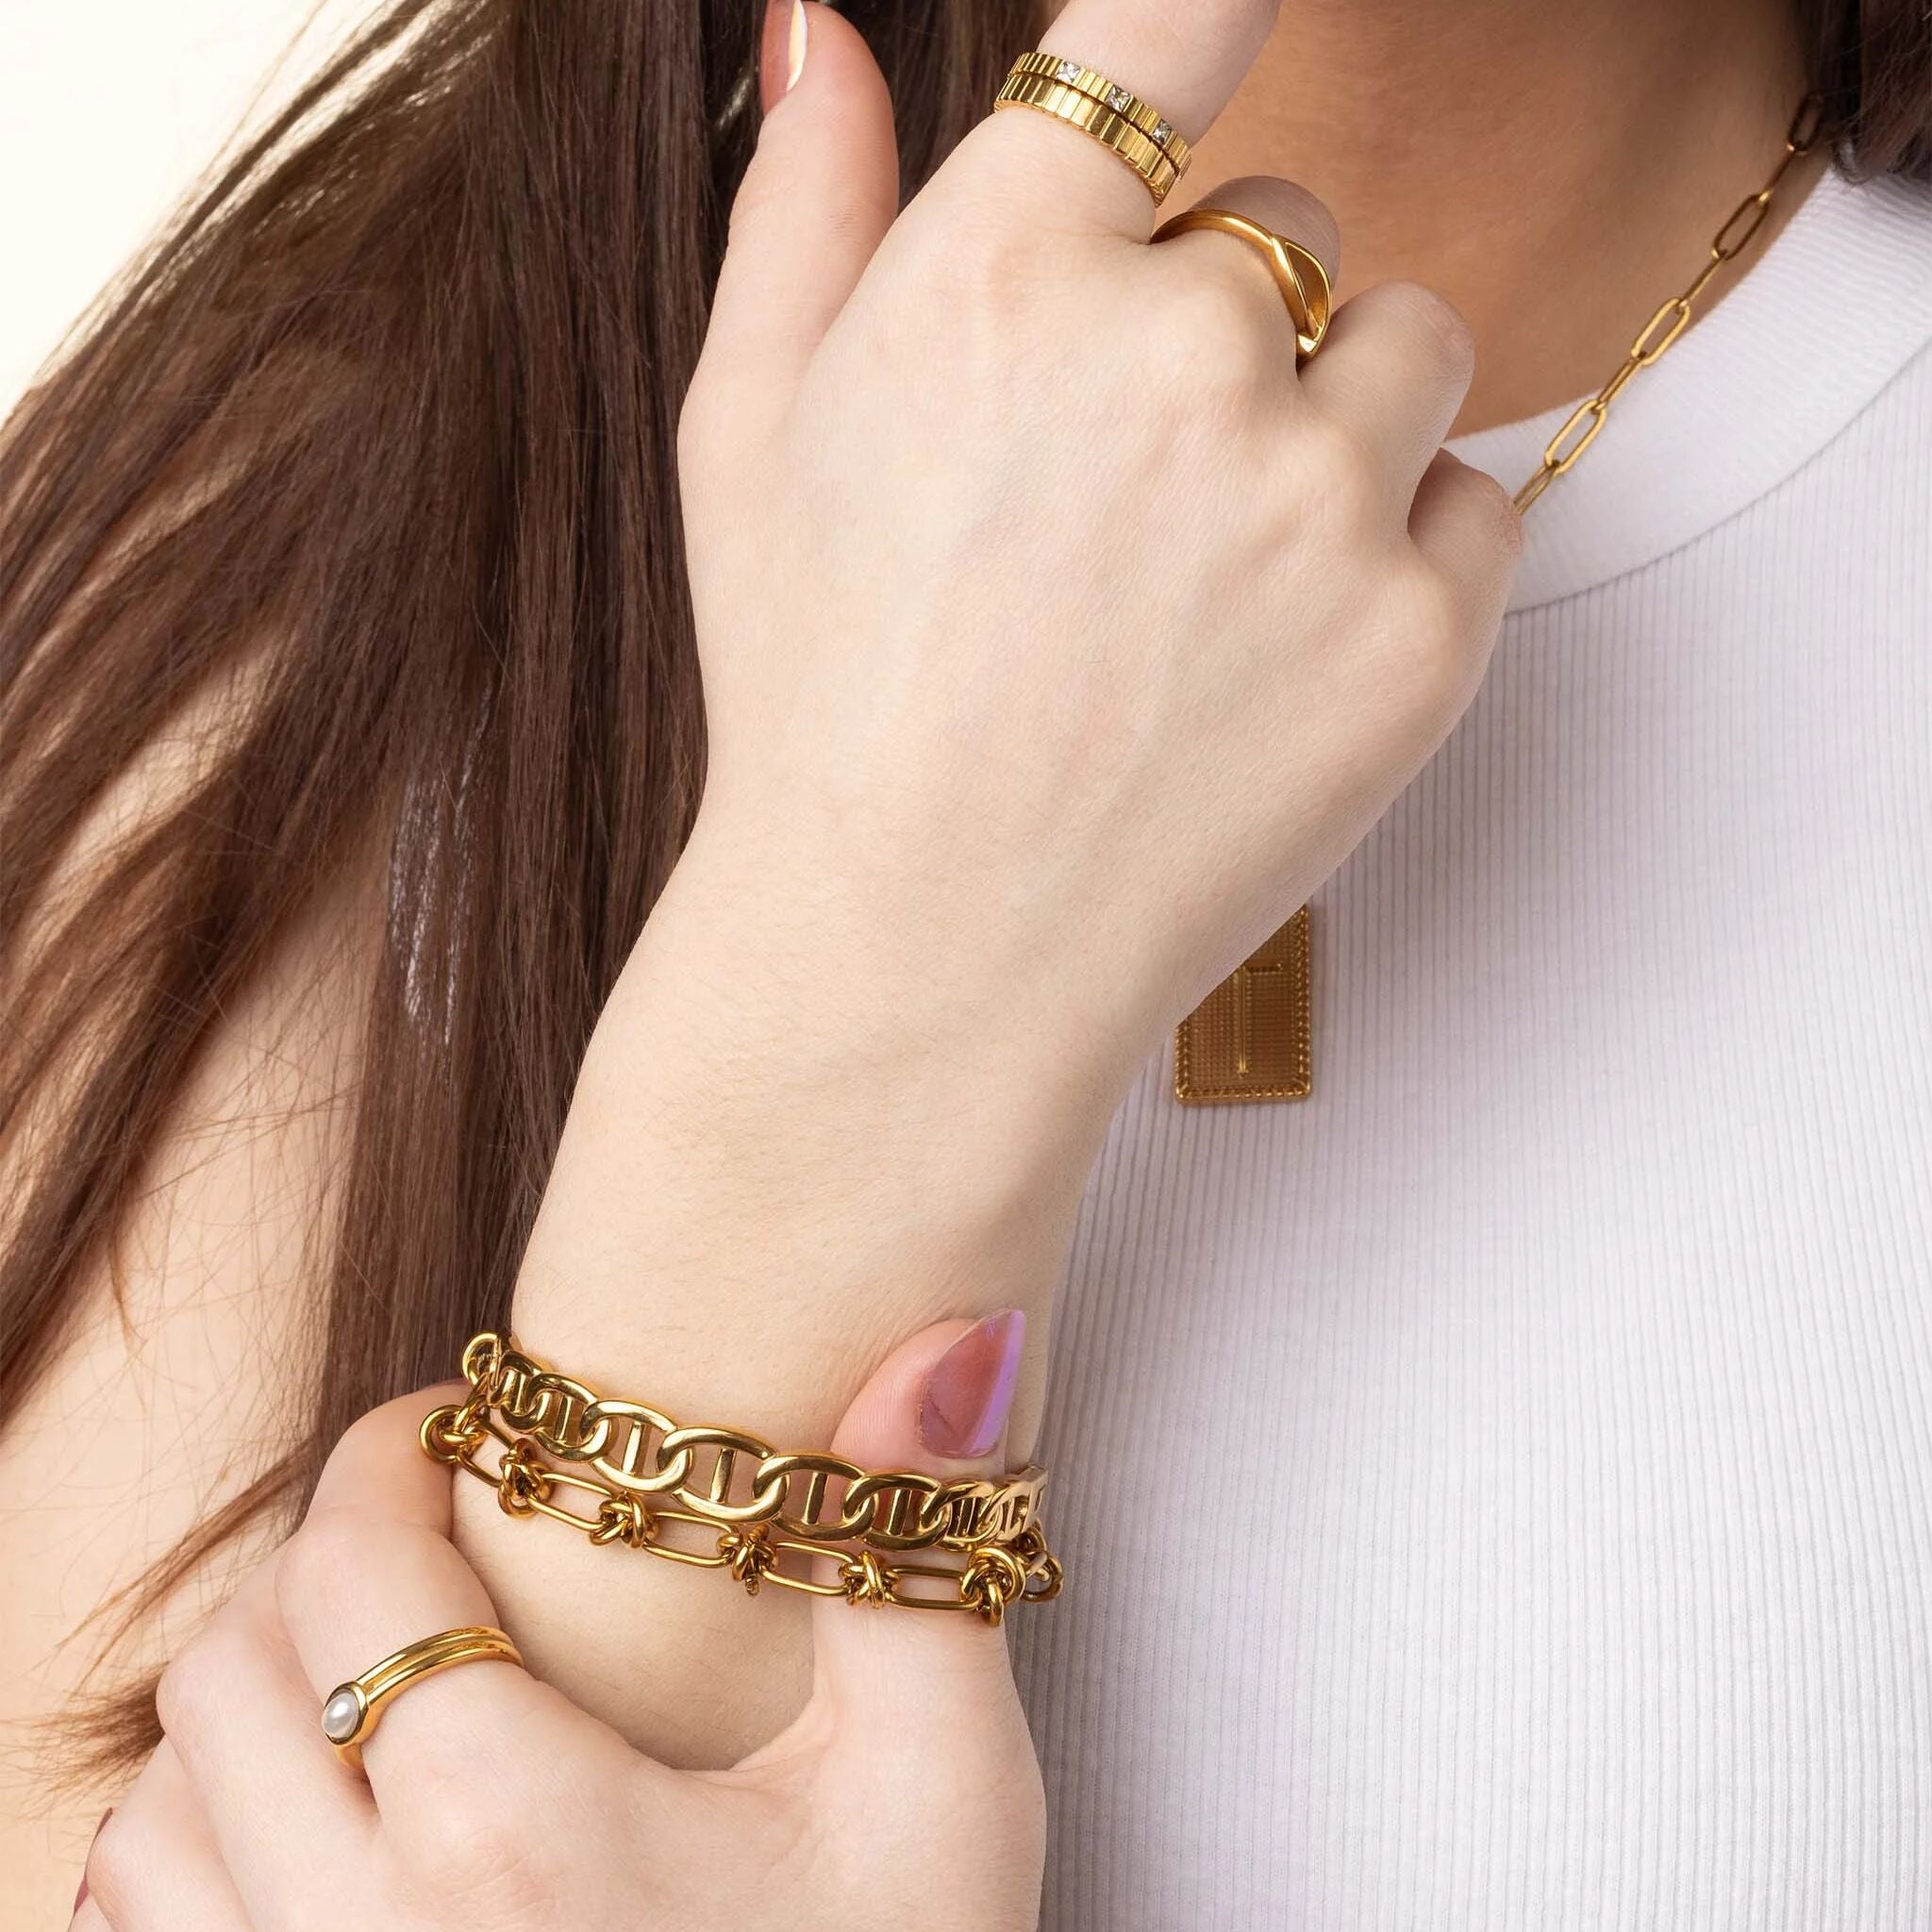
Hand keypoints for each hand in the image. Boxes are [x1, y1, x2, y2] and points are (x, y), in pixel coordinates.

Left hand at [79, 1321, 1043, 1931]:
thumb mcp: (944, 1793)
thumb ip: (912, 1562)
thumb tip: (946, 1344)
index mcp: (511, 1836)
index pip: (349, 1569)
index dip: (386, 1457)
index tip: (456, 1426)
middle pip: (231, 1672)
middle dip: (319, 1562)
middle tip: (430, 1531)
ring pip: (155, 1816)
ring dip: (242, 1705)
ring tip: (370, 1663)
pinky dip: (192, 1850)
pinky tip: (312, 1824)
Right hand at [662, 0, 1519, 1106]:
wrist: (919, 957)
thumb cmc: (820, 700)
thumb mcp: (746, 436)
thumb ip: (801, 208)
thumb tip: (819, 34)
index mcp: (1002, 272)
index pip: (1176, 16)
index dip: (1218, 11)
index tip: (1234, 26)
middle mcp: (1180, 356)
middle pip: (1290, 220)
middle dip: (1218, 320)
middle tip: (1116, 487)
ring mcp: (1316, 503)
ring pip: (1408, 340)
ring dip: (1326, 414)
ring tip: (1202, 566)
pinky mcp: (1419, 639)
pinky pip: (1473, 496)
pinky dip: (1394, 546)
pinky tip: (1270, 642)